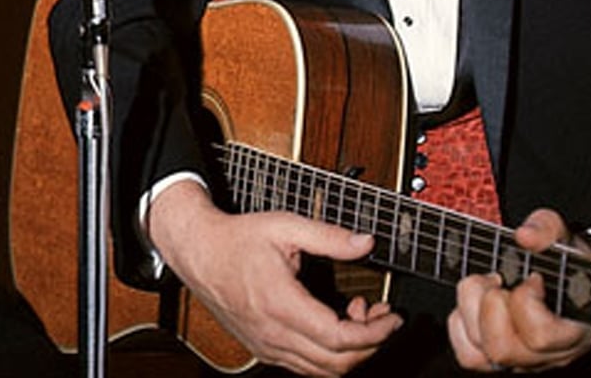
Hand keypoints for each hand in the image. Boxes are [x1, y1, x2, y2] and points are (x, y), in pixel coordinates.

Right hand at [147, 180, 401, 375]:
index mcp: (281, 304)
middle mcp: (274, 334)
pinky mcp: (263, 349)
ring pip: (322, 371)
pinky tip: (331, 324)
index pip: (340, 339)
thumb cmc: (238, 239)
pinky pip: (304, 367)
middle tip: (380, 315)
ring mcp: (267, 346)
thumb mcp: (285, 227)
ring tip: (356, 315)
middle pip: (337, 363)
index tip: (391, 317)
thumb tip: (365, 242)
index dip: (375, 333)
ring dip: (349, 352)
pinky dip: (328, 355)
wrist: (199, 252)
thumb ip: (328, 236)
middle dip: (370, 343)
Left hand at [449, 208, 590, 371]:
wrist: (577, 283)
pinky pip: (467, 354)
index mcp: (571, 333)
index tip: (532, 276)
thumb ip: (547, 230)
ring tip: (488, 287)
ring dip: (471, 311)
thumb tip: (524, 237)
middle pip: (501, 349)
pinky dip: (461, 324)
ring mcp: (521, 360)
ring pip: (480, 355)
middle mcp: (546, 356)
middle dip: (491, 304)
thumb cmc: (569, 263)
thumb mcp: (563, 236)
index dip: (526, 300)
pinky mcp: (497, 358)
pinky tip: (476, 302)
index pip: (539, 336)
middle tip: (499, 279)